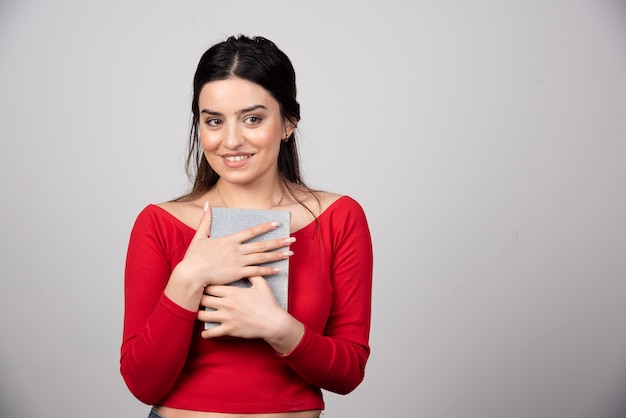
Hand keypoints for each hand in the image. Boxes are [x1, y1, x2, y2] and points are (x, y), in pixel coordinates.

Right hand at [173, 202, 294, 287]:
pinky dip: (268, 271)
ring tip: (291, 253)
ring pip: (262, 257)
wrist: (191, 274)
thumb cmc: (193, 258)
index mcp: (229, 240)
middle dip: (279, 241)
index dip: (265, 227)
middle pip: (262, 244)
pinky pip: (257, 272)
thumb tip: (207, 204)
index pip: (251, 231)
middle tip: (292, 239)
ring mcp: (238, 262)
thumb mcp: (199, 237)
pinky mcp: (238, 274)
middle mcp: (237, 250)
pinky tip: (279, 269)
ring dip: (278, 255)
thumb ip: (206, 221)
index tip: (277, 224)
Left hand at [198, 276, 286, 339]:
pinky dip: (206, 333)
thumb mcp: (261, 285)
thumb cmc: (268, 303)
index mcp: (233, 291)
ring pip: (202, 315)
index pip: (210, 286)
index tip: (202, 286)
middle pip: (202, 299)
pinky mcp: (229, 330)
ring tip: (198, 313)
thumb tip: (247, 266)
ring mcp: (227, 317)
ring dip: (199, 314)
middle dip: (198, 298)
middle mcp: (227, 304)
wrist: (274, 323)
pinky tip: (204, 332)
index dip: (204, 285)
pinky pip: (211, 333)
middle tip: (196, 298)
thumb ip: (252, 274)